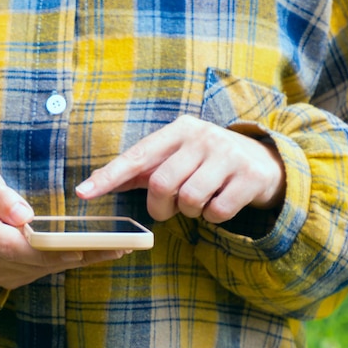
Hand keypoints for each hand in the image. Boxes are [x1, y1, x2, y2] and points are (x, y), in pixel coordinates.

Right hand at [0, 162, 126, 288]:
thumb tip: (22, 214)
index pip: (11, 244)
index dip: (44, 248)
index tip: (75, 245)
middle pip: (34, 261)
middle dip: (74, 254)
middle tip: (112, 246)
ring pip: (43, 269)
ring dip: (79, 259)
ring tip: (116, 247)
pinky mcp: (12, 276)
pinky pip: (43, 271)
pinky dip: (69, 261)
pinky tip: (96, 252)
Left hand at [75, 115, 285, 222]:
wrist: (265, 160)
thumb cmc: (207, 161)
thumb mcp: (177, 156)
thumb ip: (141, 169)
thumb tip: (95, 183)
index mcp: (178, 130)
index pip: (136, 156)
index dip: (108, 176)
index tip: (83, 192)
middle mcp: (202, 137)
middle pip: (162, 184)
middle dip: (160, 206)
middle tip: (168, 208)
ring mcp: (228, 155)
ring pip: (189, 200)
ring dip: (189, 212)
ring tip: (199, 202)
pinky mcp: (249, 177)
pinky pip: (217, 212)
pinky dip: (213, 218)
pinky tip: (219, 205)